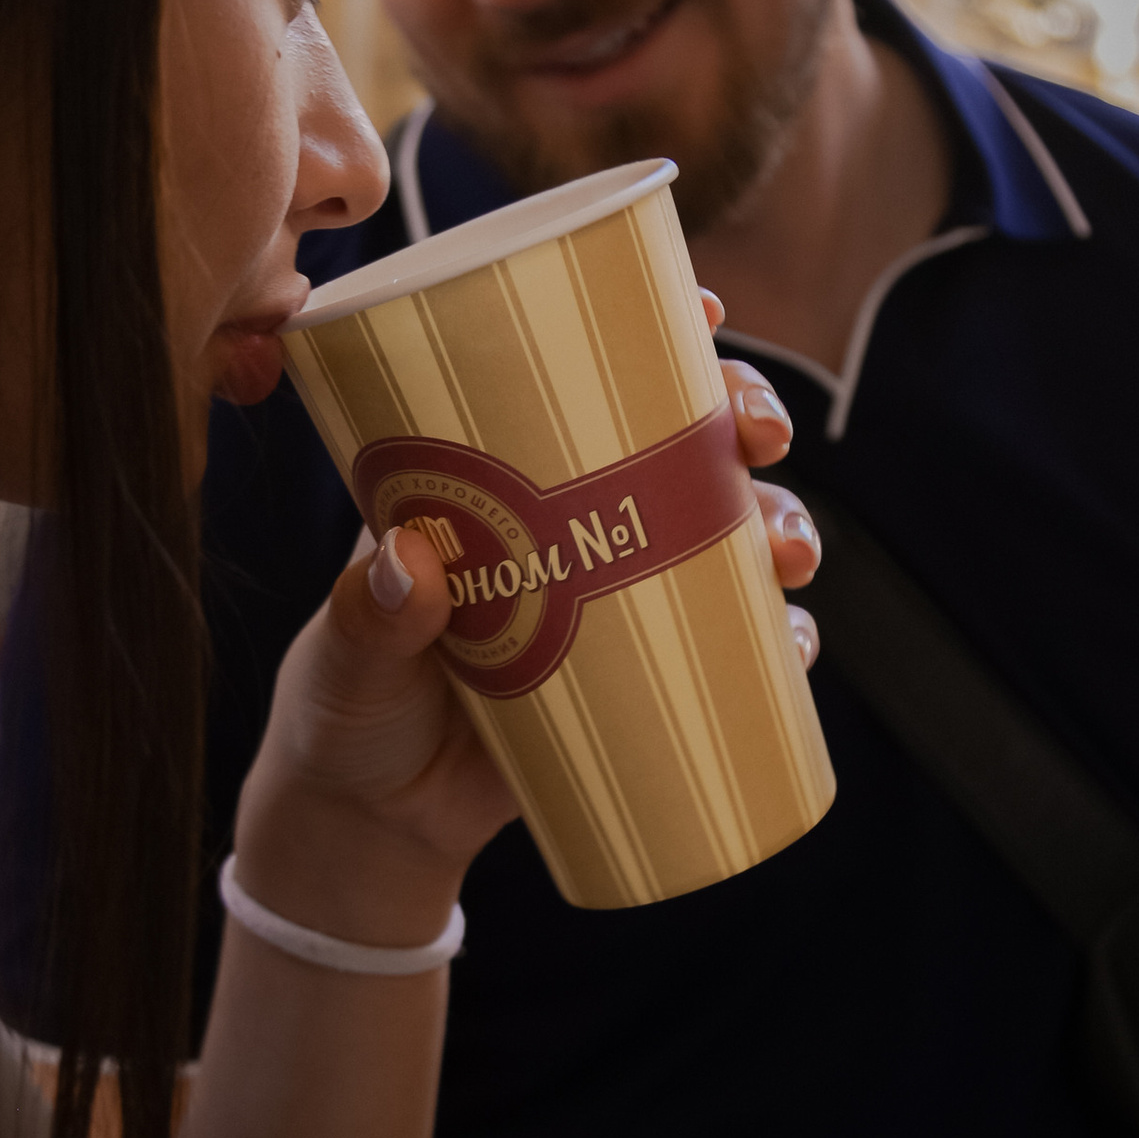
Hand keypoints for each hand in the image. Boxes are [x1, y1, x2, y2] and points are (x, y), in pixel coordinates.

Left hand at [231, 310, 818, 940]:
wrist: (374, 823)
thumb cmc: (345, 710)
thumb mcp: (346, 654)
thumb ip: (368, 616)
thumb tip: (406, 562)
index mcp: (499, 484)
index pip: (584, 383)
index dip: (657, 336)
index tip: (707, 315)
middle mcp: (573, 527)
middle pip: (681, 445)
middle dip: (742, 421)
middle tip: (759, 436)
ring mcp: (615, 599)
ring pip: (725, 537)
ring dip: (779, 526)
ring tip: (788, 553)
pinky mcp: (643, 682)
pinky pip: (734, 649)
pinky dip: (780, 641)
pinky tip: (793, 643)